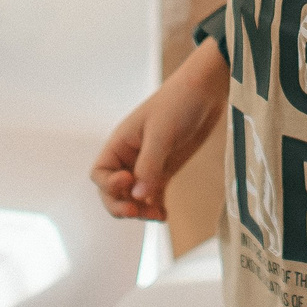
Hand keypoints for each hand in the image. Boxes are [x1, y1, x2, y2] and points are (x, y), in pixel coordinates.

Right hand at [90, 46, 229, 219]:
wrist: (206, 91)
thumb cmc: (179, 102)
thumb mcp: (162, 132)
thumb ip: (150, 164)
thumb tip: (138, 197)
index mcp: (120, 143)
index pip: (100, 174)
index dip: (108, 185)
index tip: (127, 182)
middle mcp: (130, 157)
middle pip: (113, 191)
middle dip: (121, 204)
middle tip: (137, 211)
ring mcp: (148, 165)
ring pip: (134, 197)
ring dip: (141, 210)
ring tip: (158, 215)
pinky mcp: (166, 169)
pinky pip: (154, 195)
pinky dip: (156, 207)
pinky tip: (164, 215)